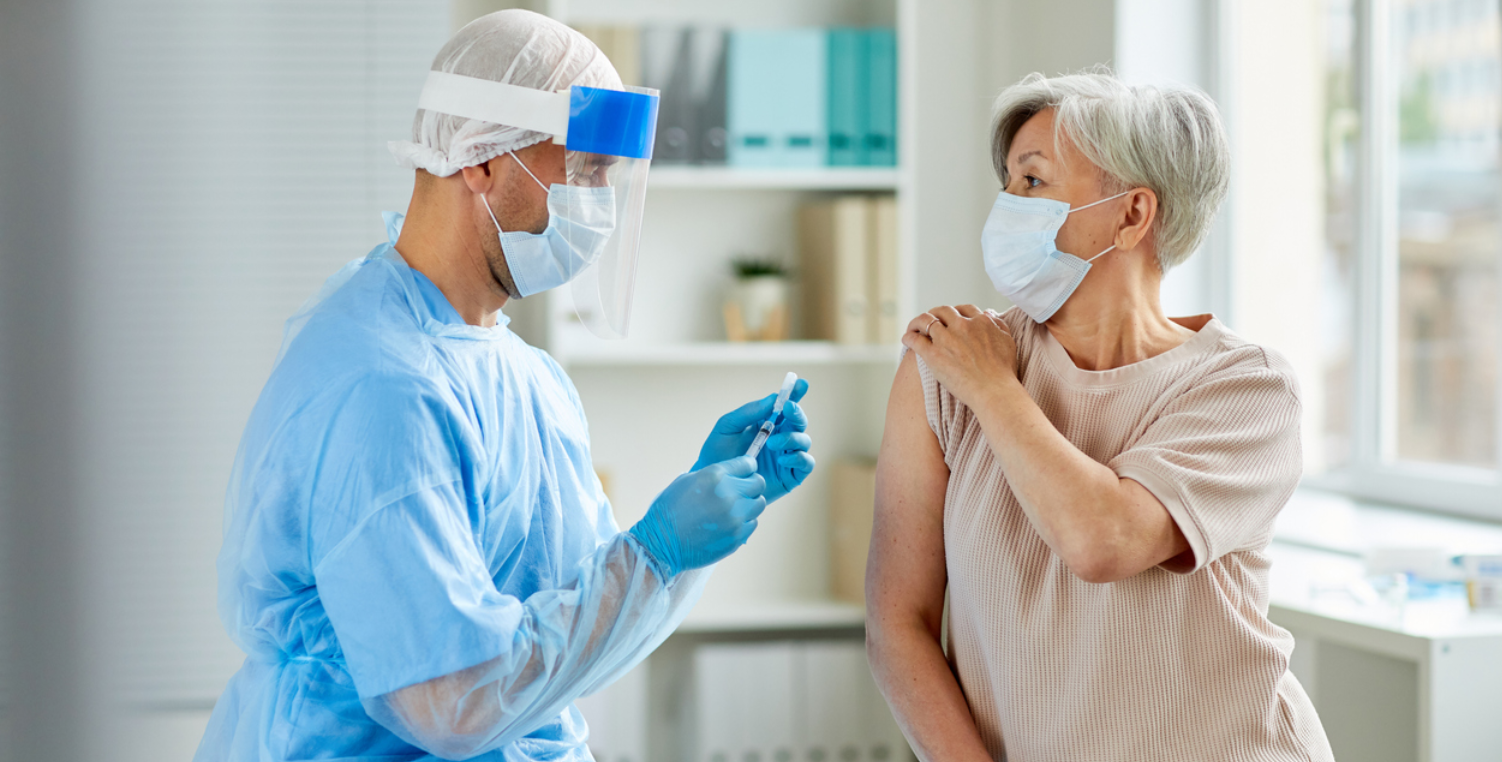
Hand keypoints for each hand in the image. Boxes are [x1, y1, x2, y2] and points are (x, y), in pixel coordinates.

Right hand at [627, 457, 766, 576]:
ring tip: (734, 508)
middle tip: (740, 491)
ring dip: (750, 504)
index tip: (743, 472)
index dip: (746, 467)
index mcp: (715, 476)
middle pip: (759, 483)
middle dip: (751, 485)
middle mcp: (729, 494)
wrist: (660, 543)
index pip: (748, 463)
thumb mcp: (687, 480)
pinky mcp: (737, 536)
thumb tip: (732, 473)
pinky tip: (728, 523)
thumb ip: (713, 474)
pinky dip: (744, 522)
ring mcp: (736, 517)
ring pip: (759, 503)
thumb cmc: (669, 510)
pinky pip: (752, 523)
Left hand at [693, 379, 814, 502]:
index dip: (796, 394)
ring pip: (805, 441)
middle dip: (797, 413)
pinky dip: (798, 457)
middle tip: (788, 409)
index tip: (801, 384)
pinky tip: (781, 459)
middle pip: (799, 422)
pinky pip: (806, 463)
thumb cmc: (717, 454)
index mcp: (767, 424)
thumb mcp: (727, 427)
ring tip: (772, 443)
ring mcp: (786, 457)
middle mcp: (780, 438)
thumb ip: (749, 412)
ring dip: (792, 437)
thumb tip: (773, 398)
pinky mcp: (790, 476)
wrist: (713, 485)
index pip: (786, 406)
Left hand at [900, 305, 1018, 404]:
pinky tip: (906, 338)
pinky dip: (909, 336)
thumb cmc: (1003, 372)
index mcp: (980, 322)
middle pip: (943, 311)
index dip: (956, 312)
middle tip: (932, 320)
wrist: (994, 391)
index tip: (952, 318)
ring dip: (918, 322)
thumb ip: (998, 325)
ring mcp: (946, 339)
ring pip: (925, 321)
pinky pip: (915, 340)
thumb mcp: (1007, 342)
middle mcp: (962, 326)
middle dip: (936, 313)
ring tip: (914, 327)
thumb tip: (989, 313)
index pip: (964, 309)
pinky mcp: (933, 354)